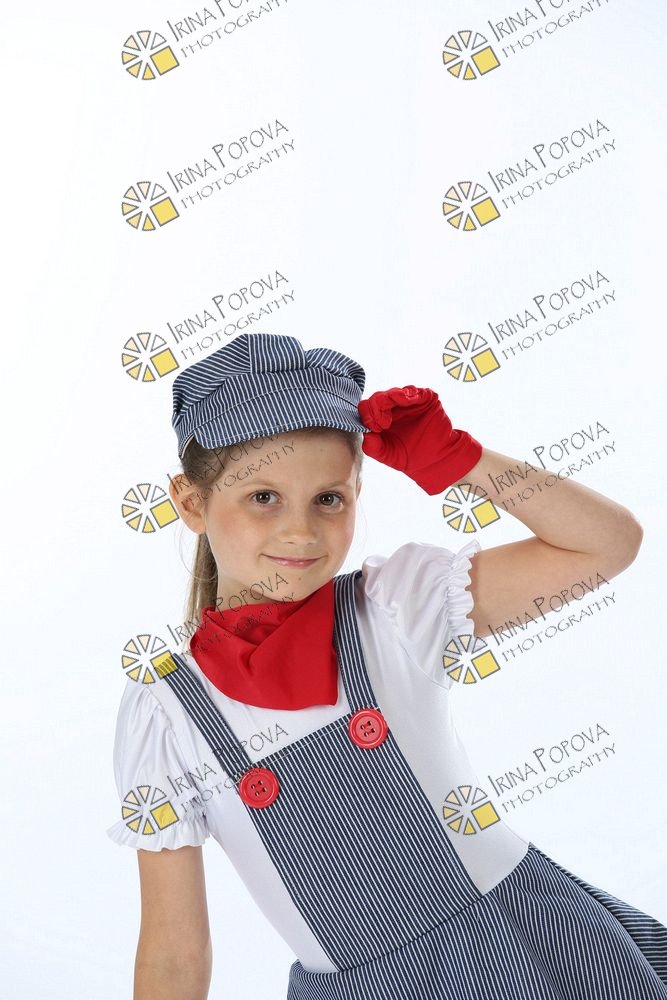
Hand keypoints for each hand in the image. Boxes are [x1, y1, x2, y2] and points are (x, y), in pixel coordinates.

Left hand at [358, 385, 482, 494]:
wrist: (433, 461)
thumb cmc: (409, 457)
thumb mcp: (385, 454)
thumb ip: (372, 446)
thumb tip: (365, 433)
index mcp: (381, 417)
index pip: (368, 407)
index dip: (368, 414)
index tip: (375, 428)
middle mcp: (393, 408)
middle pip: (379, 397)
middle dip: (377, 407)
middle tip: (383, 423)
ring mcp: (410, 402)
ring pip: (395, 392)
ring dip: (390, 398)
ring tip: (390, 412)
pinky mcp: (426, 400)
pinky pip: (416, 392)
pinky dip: (409, 394)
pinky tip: (406, 401)